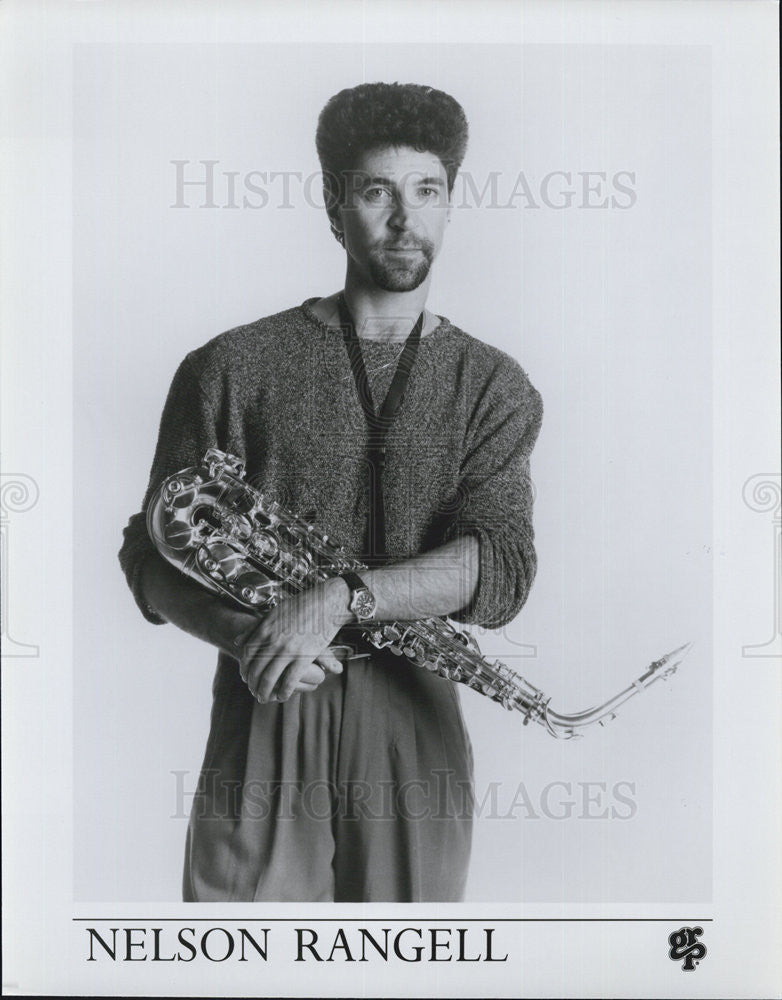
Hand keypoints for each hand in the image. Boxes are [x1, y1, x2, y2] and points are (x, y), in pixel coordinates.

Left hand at [236, 578, 349, 702]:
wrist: (326, 601)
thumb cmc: (302, 605)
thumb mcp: (274, 612)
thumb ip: (255, 627)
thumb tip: (237, 641)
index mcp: (265, 629)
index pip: (247, 654)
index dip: (244, 669)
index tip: (245, 677)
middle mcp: (274, 640)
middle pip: (256, 669)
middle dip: (252, 684)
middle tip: (254, 691)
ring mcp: (288, 649)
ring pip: (270, 678)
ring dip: (265, 691)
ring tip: (264, 698)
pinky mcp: (304, 656)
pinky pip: (290, 680)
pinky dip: (284, 691)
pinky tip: (283, 696)